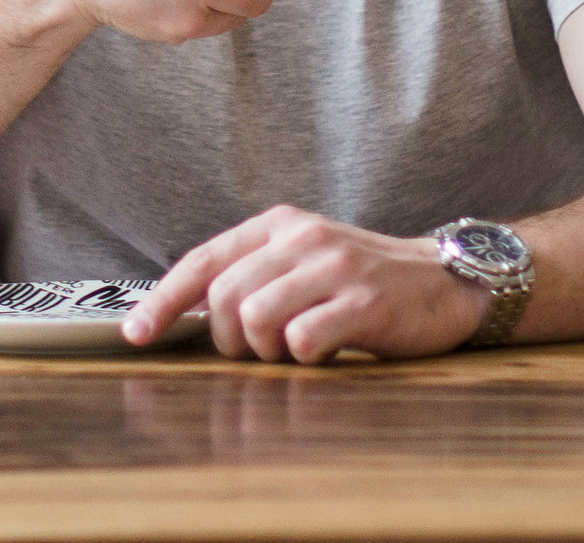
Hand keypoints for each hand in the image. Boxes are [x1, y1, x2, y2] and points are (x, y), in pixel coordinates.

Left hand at [123, 206, 488, 363]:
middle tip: (256, 352)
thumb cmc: (365, 280)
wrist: (447, 280)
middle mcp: (302, 239)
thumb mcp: (304, 259)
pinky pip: (302, 341)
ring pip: (254, 318)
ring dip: (264, 351)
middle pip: (222, 296)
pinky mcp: (362, 303)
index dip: (163, 300)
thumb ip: (254, 274)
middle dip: (226, 338)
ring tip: (293, 350)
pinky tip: (325, 351)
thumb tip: (189, 313)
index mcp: (279, 225)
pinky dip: (303, 358)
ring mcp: (333, 269)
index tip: (137, 335)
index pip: (203, 260)